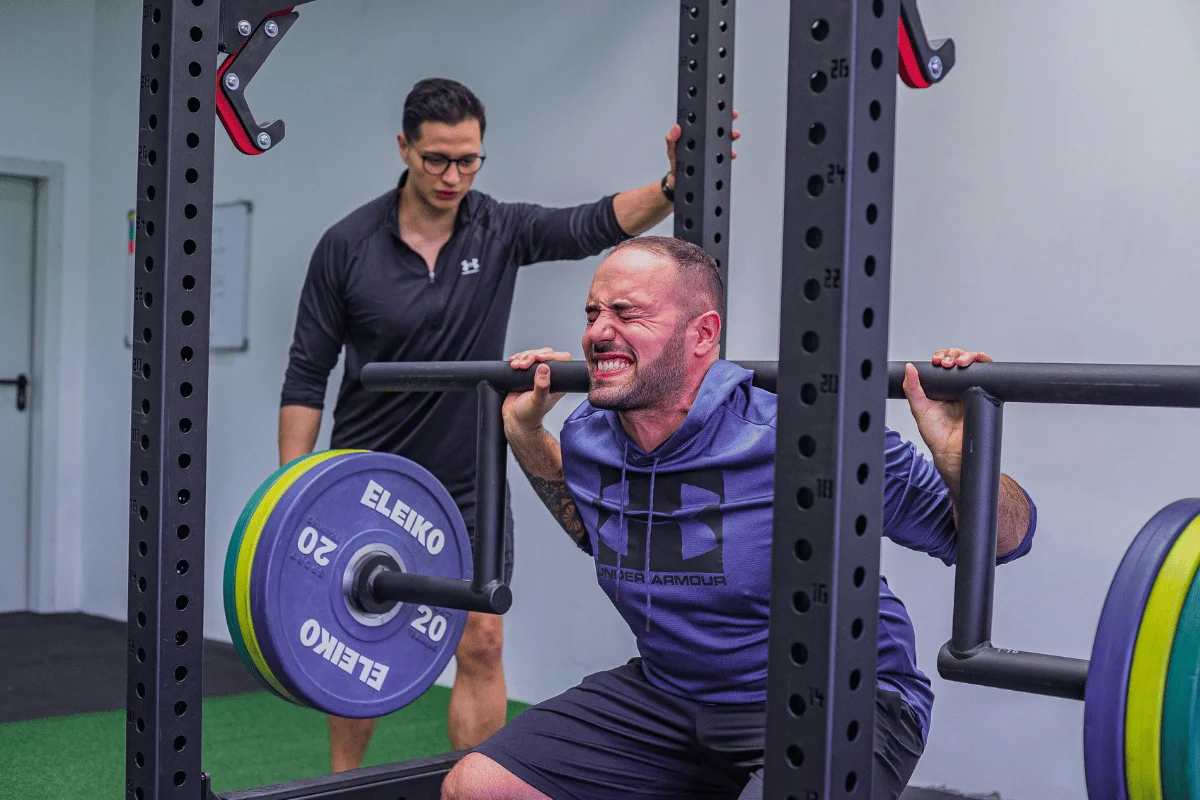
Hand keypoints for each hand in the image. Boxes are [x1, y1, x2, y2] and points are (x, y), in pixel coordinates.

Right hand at [502, 347, 572, 440]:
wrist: (515, 420)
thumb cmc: (529, 415)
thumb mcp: (536, 402)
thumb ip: (542, 387)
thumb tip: (544, 368)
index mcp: (557, 382)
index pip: (561, 360)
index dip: (551, 355)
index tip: (538, 358)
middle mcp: (549, 377)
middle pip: (546, 354)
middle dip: (531, 356)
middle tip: (522, 365)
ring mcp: (537, 374)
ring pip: (534, 354)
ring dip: (523, 356)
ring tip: (515, 366)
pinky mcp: (526, 373)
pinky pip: (524, 358)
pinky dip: (517, 358)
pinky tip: (512, 362)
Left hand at [665, 110, 739, 189]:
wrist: (679, 184)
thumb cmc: (676, 164)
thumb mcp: (671, 150)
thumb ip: (671, 140)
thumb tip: (676, 128)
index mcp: (694, 134)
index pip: (704, 118)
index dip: (712, 109)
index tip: (718, 101)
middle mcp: (704, 140)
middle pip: (716, 126)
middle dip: (726, 119)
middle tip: (732, 114)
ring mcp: (710, 150)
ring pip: (723, 140)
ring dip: (730, 136)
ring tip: (734, 134)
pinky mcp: (714, 161)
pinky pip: (723, 156)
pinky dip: (728, 155)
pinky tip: (731, 153)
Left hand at [902, 349, 992, 476]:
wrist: (954, 451)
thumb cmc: (936, 434)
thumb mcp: (919, 409)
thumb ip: (912, 389)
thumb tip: (909, 367)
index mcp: (939, 387)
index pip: (943, 363)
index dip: (941, 356)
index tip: (937, 361)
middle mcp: (955, 386)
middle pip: (958, 359)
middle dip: (954, 354)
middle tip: (948, 363)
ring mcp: (970, 389)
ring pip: (973, 363)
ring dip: (968, 356)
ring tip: (961, 363)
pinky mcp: (984, 394)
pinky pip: (988, 374)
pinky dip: (985, 363)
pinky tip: (979, 362)